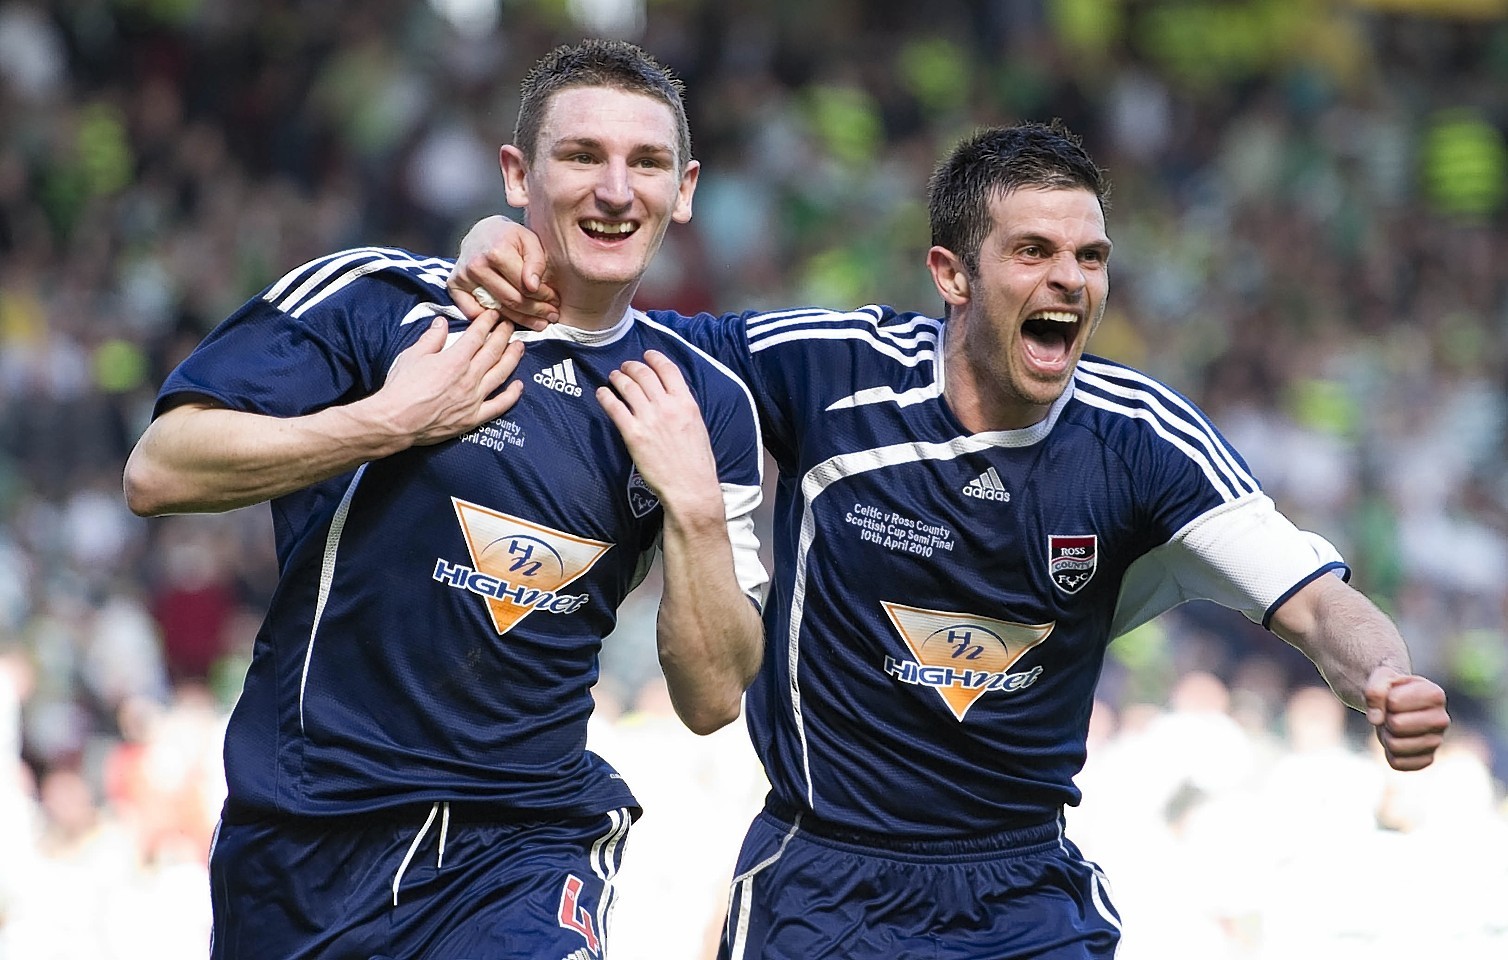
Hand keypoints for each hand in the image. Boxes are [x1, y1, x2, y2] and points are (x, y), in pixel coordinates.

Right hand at [375, 310, 524, 444]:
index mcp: (455, 359)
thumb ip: (431, 338)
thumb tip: (441, 323)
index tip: (494, 314)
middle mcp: (469, 377)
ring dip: (513, 358)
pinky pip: (499, 405)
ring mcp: (474, 398)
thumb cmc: (401, 389)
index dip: (488, 322)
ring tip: (519, 346)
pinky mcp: (473, 418)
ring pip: (501, 374)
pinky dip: (512, 395)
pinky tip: (518, 385)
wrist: (395, 421)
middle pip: (493, 351)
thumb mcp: (413, 355)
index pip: (478, 335)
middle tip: (510, 325)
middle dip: (503, 335)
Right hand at [448, 216, 559, 329]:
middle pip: (512, 300)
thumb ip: (536, 262)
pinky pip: (474, 313)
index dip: (544, 297)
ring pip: (497, 310)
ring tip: (540, 323)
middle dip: (536, 311)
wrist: (481, 232)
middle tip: (551, 316)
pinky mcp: (454, 286)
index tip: (555, 302)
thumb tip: (533, 286)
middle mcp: (476, 265)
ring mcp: (463, 277)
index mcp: (496, 251)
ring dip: (522, 320)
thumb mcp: (529, 240)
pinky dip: (493, 321)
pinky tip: (511, 322)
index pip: (525, 286)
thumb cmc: (508, 237)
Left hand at [597, 351, 721, 514]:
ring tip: (614, 376)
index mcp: (686, 403)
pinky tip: (602, 393)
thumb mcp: (698, 426)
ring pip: (628, 386)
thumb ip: (683, 408)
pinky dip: (606, 396)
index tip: (647, 355)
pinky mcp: (633, 434)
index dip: (654, 358)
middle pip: (644, 374)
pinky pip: (615, 407)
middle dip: (632, 366)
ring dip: (618, 377)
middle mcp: (667, 406)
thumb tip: (671, 398)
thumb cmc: (696, 462)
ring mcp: (649, 419)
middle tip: (626, 367)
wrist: (690, 487)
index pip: (668, 369)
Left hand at [1364, 667, 1449, 771]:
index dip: (1384, 700)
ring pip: (1395, 745)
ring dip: (1386, 735)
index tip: (1392, 697)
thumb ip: (1375, 689)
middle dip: (1385, 719)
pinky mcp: (1427, 759)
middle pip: (1396, 725)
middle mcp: (1442, 719)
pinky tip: (1399, 740)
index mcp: (1435, 694)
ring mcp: (1437, 741)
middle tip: (1391, 714)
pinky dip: (1390, 753)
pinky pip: (1398, 763)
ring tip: (1394, 726)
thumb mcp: (1381, 676)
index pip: (1393, 702)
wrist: (1397, 705)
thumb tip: (1376, 719)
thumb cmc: (1392, 689)